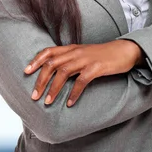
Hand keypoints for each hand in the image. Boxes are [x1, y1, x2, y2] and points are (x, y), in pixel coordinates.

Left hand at [24, 40, 142, 106]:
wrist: (125, 51)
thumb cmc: (103, 55)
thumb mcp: (84, 54)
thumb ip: (70, 59)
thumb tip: (55, 72)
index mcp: (72, 48)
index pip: (49, 51)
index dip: (36, 61)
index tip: (26, 72)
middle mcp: (77, 52)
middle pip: (52, 64)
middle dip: (40, 80)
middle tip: (34, 95)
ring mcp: (86, 59)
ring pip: (64, 72)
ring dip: (54, 88)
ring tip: (48, 102)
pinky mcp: (97, 67)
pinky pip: (82, 81)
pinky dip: (74, 93)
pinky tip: (70, 103)